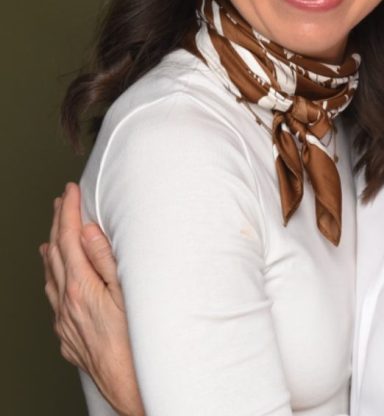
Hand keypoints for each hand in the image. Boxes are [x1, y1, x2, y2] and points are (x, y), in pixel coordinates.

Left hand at [40, 183, 144, 415]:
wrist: (134, 388)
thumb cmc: (139, 341)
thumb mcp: (128, 293)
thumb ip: (106, 261)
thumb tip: (87, 232)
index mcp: (81, 289)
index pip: (69, 240)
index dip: (68, 212)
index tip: (70, 191)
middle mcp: (66, 306)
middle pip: (56, 255)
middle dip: (57, 224)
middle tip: (59, 201)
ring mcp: (65, 325)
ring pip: (50, 280)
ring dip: (51, 252)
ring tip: (51, 235)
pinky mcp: (69, 340)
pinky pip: (53, 302)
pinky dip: (52, 281)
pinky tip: (55, 280)